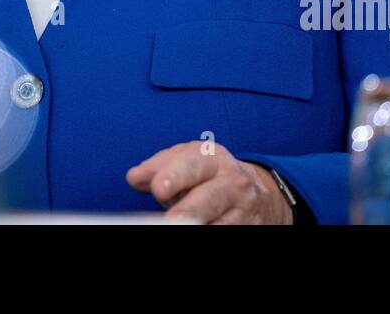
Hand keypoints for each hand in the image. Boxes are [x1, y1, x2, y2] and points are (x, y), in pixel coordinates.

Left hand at [125, 142, 292, 223]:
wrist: (255, 193)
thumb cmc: (208, 176)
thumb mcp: (186, 163)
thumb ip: (158, 167)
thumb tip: (135, 177)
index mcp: (212, 157)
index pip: (193, 165)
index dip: (175, 176)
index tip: (158, 188)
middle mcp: (232, 181)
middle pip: (211, 197)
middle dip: (190, 209)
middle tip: (172, 220)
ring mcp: (244, 208)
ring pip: (222, 222)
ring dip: (201, 226)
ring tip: (179, 226)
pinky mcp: (251, 228)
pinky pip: (228, 232)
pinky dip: (211, 231)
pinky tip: (200, 230)